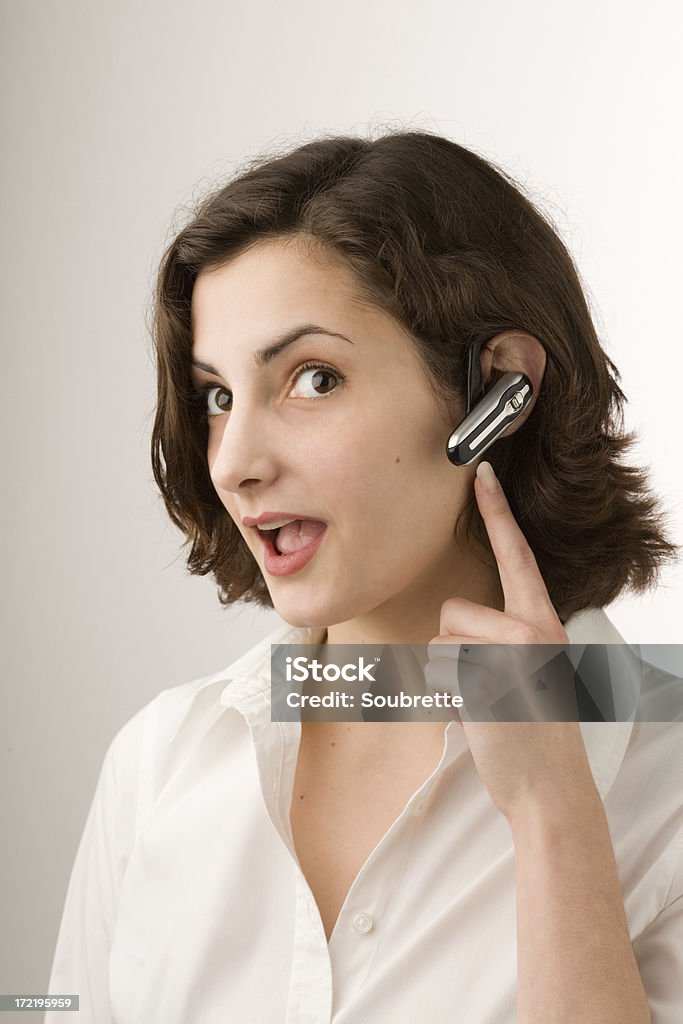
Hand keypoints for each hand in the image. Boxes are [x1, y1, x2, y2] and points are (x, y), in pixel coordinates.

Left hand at [425, 461, 595, 822]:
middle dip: (453, 650)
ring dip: (448, 676)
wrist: (549, 786)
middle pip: (452, 611)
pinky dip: (445, 695)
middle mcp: (532, 629)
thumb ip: (503, 639)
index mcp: (543, 622)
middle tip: (488, 689)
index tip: (482, 472)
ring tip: (484, 703)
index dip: (499, 511)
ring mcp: (511, 652)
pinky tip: (476, 716)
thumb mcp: (529, 672)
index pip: (517, 556)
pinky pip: (436, 669)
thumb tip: (454, 627)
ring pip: (439, 641)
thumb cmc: (531, 731)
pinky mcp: (486, 674)